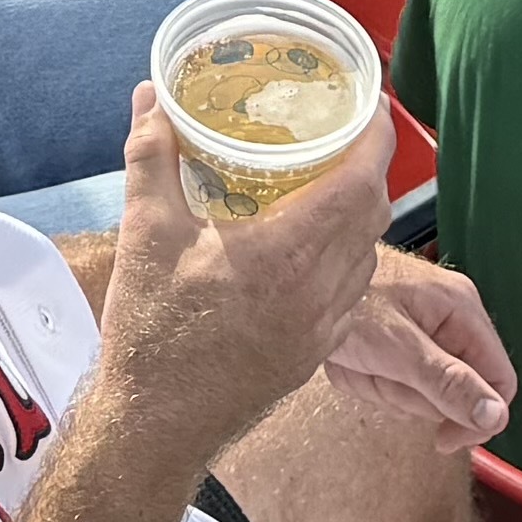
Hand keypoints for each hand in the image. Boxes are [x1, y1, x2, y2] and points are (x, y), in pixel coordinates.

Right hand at [82, 88, 392, 468]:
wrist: (155, 425)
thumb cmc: (152, 328)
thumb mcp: (145, 230)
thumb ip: (151, 154)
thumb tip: (152, 96)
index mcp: (289, 254)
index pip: (363, 184)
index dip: (377, 140)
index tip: (373, 106)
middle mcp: (319, 292)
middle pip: (373, 218)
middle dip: (368, 172)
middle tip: (343, 139)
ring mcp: (319, 330)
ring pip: (366, 260)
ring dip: (360, 219)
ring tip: (329, 189)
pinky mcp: (310, 357)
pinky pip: (349, 297)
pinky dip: (345, 263)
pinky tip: (308, 254)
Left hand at [321, 254, 514, 442]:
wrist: (302, 274)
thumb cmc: (347, 301)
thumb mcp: (397, 348)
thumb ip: (447, 382)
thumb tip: (496, 416)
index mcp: (462, 310)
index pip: (499, 382)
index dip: (475, 418)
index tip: (443, 439)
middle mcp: (451, 317)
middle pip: (456, 391)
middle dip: (413, 396)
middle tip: (379, 372)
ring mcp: (425, 327)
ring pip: (424, 392)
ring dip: (387, 388)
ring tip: (361, 361)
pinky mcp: (400, 338)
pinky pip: (399, 381)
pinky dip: (373, 380)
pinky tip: (354, 360)